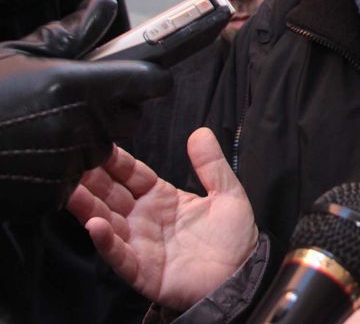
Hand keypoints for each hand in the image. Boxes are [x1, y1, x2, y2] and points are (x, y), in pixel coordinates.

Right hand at [0, 0, 170, 218]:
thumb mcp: (20, 54)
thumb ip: (71, 32)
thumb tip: (104, 3)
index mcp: (73, 85)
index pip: (146, 82)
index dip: (150, 79)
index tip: (148, 78)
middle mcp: (75, 124)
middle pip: (129, 120)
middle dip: (113, 112)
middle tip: (77, 104)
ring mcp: (63, 162)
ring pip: (100, 152)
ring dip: (84, 142)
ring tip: (43, 129)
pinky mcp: (49, 194)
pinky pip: (73, 180)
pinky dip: (58, 172)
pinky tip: (31, 156)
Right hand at [67, 127, 257, 311]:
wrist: (241, 275)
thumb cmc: (233, 237)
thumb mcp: (227, 193)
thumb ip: (212, 164)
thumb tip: (201, 131)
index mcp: (162, 197)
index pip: (132, 174)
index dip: (116, 160)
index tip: (98, 141)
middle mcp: (145, 218)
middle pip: (112, 195)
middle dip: (92, 179)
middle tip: (71, 161)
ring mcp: (140, 243)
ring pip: (108, 221)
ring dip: (89, 207)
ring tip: (72, 190)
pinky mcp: (142, 270)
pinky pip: (119, 255)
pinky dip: (105, 241)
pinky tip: (95, 225)